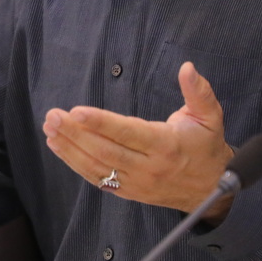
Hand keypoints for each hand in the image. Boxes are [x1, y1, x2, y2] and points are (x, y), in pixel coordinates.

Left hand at [42, 61, 235, 219]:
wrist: (212, 190)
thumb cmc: (207, 147)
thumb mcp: (210, 117)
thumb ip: (199, 92)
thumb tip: (188, 67)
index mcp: (166, 145)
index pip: (128, 132)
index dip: (101, 122)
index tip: (76, 111)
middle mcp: (149, 166)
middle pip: (106, 151)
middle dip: (76, 134)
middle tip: (53, 117)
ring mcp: (137, 182)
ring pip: (97, 167)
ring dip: (70, 148)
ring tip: (50, 129)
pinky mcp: (128, 192)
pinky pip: (98, 179)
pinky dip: (75, 163)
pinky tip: (59, 147)